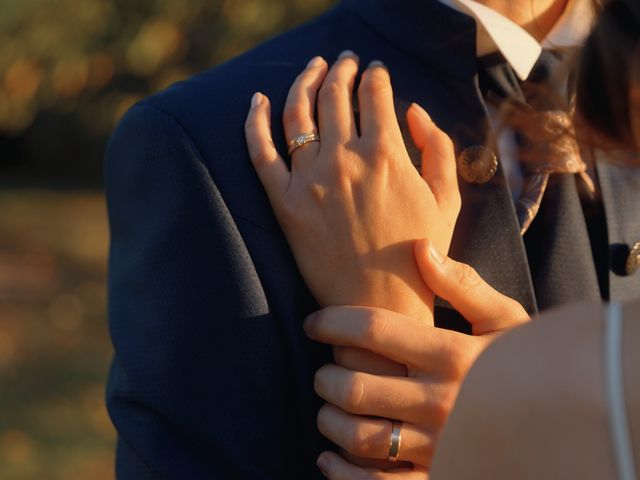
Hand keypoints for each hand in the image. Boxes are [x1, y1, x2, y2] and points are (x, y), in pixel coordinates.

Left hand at [244, 52, 459, 320]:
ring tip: (313, 68)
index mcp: (386, 153)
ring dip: (305, 80)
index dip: (376, 74)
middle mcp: (344, 158)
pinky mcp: (283, 203)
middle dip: (343, 69)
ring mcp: (309, 179)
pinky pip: (260, 153)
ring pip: (298, 111)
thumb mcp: (447, 198)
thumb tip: (414, 110)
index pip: (375, 93)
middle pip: (336, 93)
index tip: (375, 70)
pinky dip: (254, 121)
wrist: (380, 304)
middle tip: (345, 62)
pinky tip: (257, 100)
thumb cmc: (419, 254)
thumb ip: (438, 147)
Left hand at [304, 238, 529, 474]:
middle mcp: (441, 401)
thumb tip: (420, 248)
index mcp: (452, 355)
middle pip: (354, 387)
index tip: (314, 322)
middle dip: (325, 376)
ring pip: (359, 437)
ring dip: (330, 419)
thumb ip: (462, 284)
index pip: (373, 330)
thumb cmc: (529, 362)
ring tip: (330, 406)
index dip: (331, 321)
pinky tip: (330, 459)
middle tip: (324, 369)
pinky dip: (343, 474)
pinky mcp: (438, 476)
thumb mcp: (505, 319)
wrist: (570, 416)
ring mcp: (439, 446)